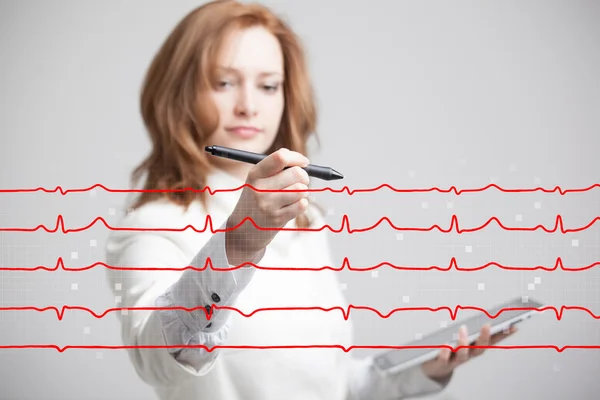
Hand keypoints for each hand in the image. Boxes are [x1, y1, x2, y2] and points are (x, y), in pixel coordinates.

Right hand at [225, 148, 309, 263]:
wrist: (243, 231)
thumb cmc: (256, 200)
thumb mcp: (257, 181)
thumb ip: (276, 168)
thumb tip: (302, 162)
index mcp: (255, 174)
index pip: (280, 157)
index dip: (297, 158)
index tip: (304, 162)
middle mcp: (260, 188)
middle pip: (296, 173)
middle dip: (304, 176)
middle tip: (302, 181)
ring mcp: (268, 205)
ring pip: (301, 189)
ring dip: (303, 191)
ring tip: (294, 196)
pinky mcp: (277, 219)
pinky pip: (302, 205)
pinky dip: (302, 204)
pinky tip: (292, 206)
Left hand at [421, 323, 517, 381]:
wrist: (435, 369)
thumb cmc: (450, 350)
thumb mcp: (462, 339)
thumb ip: (470, 329)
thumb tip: (482, 315)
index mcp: (474, 348)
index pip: (491, 342)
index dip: (503, 335)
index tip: (513, 326)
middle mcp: (467, 355)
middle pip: (479, 349)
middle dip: (485, 337)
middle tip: (487, 325)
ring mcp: (455, 360)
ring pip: (463, 354)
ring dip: (464, 342)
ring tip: (463, 329)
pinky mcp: (441, 363)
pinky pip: (444, 359)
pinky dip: (445, 352)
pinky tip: (445, 345)